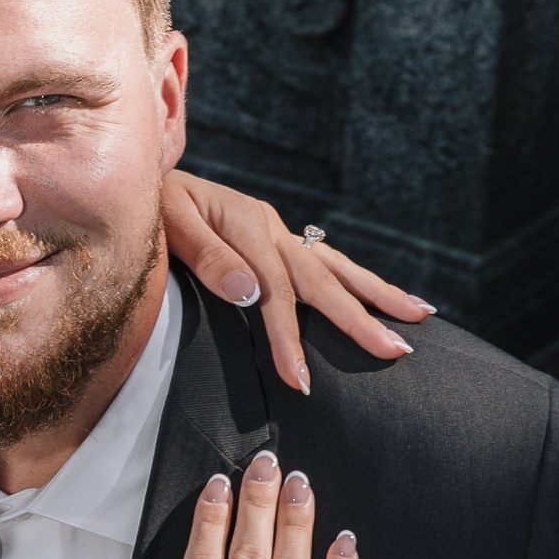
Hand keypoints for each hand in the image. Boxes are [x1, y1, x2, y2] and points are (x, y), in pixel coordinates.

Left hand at [160, 170, 431, 393]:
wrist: (137, 177)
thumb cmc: (146, 209)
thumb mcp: (165, 226)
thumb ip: (207, 258)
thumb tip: (251, 292)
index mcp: (246, 224)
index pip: (277, 292)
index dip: (289, 338)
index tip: (302, 381)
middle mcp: (269, 225)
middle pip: (323, 279)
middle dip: (361, 319)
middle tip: (396, 351)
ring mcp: (275, 230)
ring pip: (336, 266)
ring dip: (378, 293)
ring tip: (420, 315)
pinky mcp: (273, 236)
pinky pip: (323, 261)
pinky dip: (354, 280)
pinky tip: (379, 295)